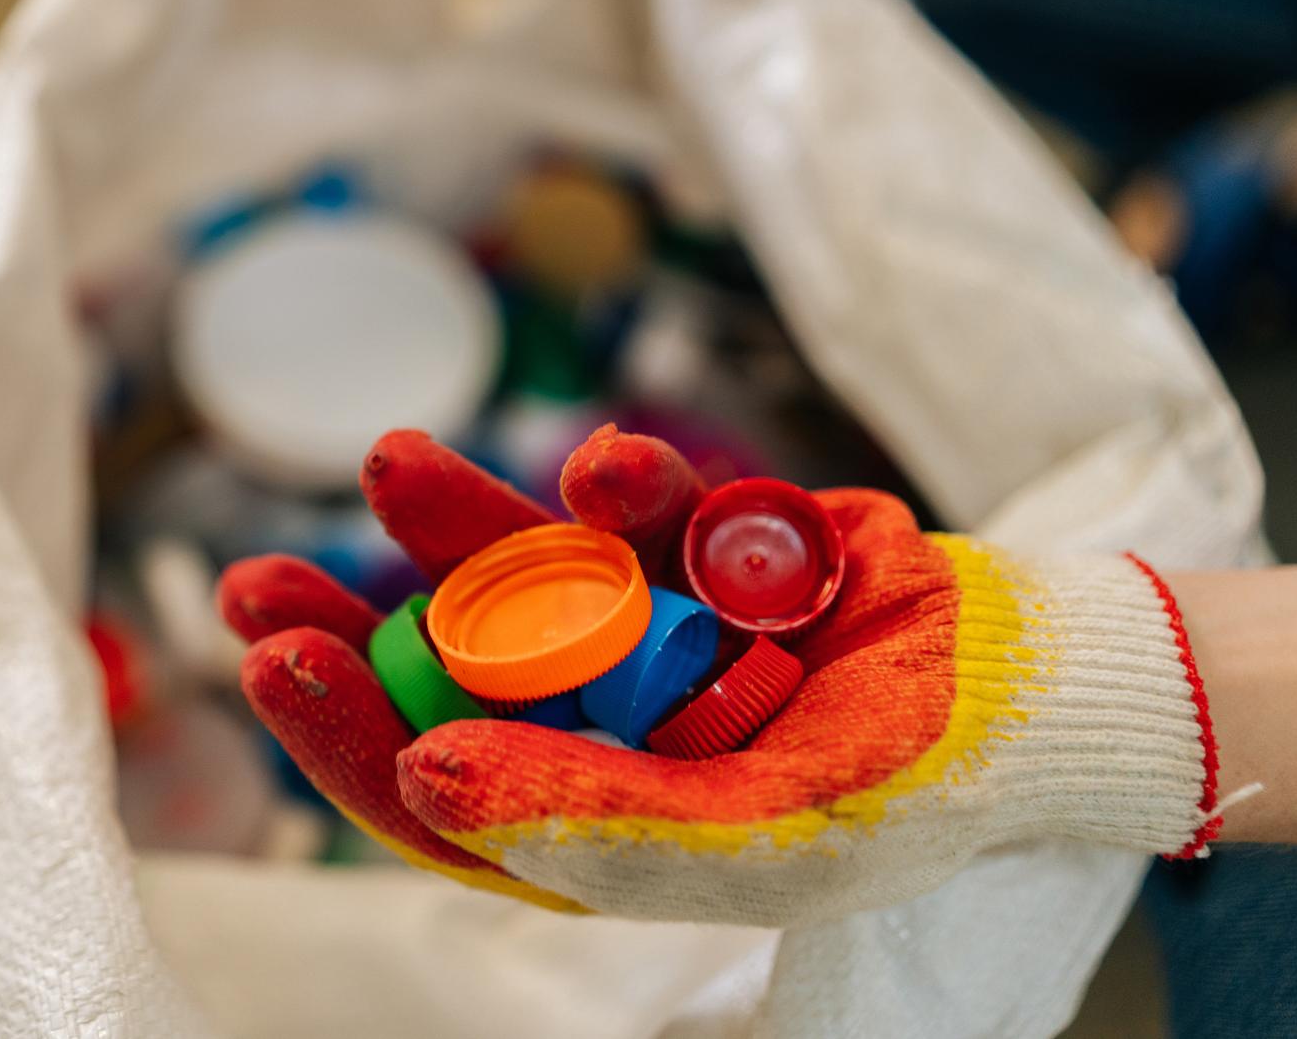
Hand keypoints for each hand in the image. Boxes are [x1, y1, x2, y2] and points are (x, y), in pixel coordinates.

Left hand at [219, 428, 1221, 925]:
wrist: (1041, 690)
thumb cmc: (910, 789)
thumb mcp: (764, 834)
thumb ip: (602, 823)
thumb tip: (427, 782)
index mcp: (598, 823)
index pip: (440, 797)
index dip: (346, 740)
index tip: (273, 667)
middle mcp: (603, 727)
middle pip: (445, 685)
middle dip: (350, 635)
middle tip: (255, 587)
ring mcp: (650, 632)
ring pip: (518, 578)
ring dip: (452, 524)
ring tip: (389, 461)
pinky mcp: (704, 548)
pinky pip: (639, 510)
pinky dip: (623, 483)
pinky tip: (610, 464)